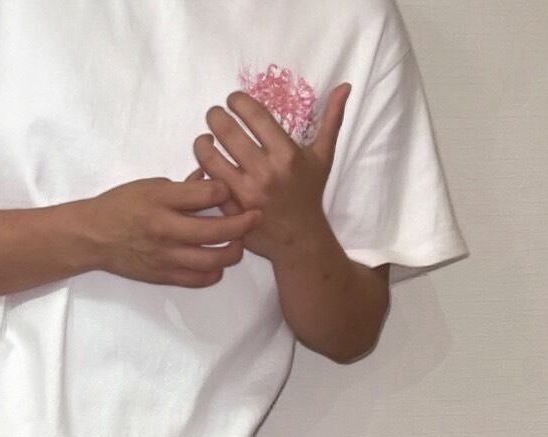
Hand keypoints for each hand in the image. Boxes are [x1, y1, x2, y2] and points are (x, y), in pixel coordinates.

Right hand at [75, 175, 262, 287]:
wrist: (94, 236)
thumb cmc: (122, 205)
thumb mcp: (151, 185)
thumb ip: (183, 187)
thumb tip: (211, 179)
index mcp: (162, 200)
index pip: (208, 193)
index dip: (227, 190)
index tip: (233, 189)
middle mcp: (166, 230)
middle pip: (217, 231)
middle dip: (243, 223)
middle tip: (255, 216)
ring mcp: (166, 256)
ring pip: (213, 260)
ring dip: (234, 251)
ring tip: (239, 243)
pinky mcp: (164, 275)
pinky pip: (199, 279)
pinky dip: (215, 272)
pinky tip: (218, 263)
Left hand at [188, 85, 351, 263]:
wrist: (299, 239)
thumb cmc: (309, 193)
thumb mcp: (323, 157)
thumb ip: (331, 120)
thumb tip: (345, 86)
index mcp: (286, 154)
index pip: (255, 115)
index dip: (238, 101)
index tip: (233, 99)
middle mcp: (265, 172)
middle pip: (228, 132)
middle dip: (215, 116)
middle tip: (214, 115)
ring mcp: (246, 194)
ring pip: (211, 158)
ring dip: (202, 143)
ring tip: (204, 138)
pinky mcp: (232, 211)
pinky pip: (209, 185)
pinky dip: (202, 171)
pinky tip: (205, 163)